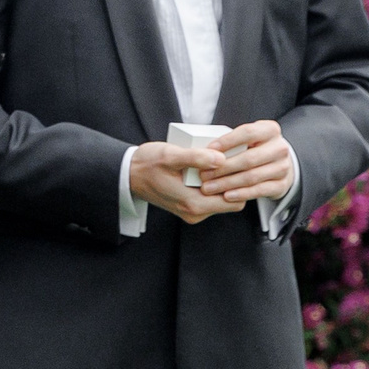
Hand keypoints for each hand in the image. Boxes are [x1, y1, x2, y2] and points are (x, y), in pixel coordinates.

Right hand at [128, 140, 243, 224]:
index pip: (235, 201)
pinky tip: (208, 168)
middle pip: (231, 200)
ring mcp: (192, 211)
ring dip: (224, 181)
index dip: (240, 182)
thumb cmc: (146, 165)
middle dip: (234, 181)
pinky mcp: (190, 206)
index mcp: (193, 204)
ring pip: (222, 198)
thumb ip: (196, 158)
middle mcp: (195, 213)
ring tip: (220, 162)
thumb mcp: (170, 156)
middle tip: (232, 160)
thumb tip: (221, 159)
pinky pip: (211, 197)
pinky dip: (214, 184)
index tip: (239, 164)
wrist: (128, 175)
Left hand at [197, 120, 293, 205]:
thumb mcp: (247, 138)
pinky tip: (226, 196)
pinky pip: (259, 191)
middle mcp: (280, 148)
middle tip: (204, 175)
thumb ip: (231, 141)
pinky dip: (241, 194)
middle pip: (249, 158)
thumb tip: (205, 150)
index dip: (228, 141)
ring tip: (209, 187)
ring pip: (252, 176)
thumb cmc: (254, 148)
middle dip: (223, 168)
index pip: (248, 133)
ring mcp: (283, 168)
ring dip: (227, 183)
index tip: (209, 150)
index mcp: (270, 130)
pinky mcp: (281, 185)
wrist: (277, 164)